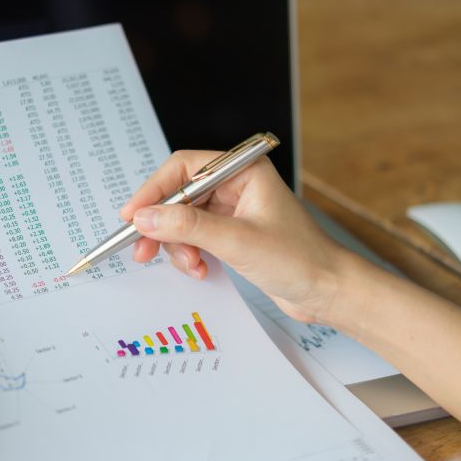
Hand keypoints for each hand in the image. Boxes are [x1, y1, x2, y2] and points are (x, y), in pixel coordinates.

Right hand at [120, 151, 352, 323]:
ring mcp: (232, 210)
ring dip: (178, 245)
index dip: (153, 191)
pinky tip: (202, 269)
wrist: (328, 292)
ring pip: (181, 219)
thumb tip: (144, 217)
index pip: (183, 168)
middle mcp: (235, 185)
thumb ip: (187, 226)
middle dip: (162, 224)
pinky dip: (190, 254)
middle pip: (178, 195)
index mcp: (243, 171)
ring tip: (193, 265)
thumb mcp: (236, 241)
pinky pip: (193, 237)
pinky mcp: (230, 233)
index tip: (132, 216)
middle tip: (142, 249)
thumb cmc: (299, 259)